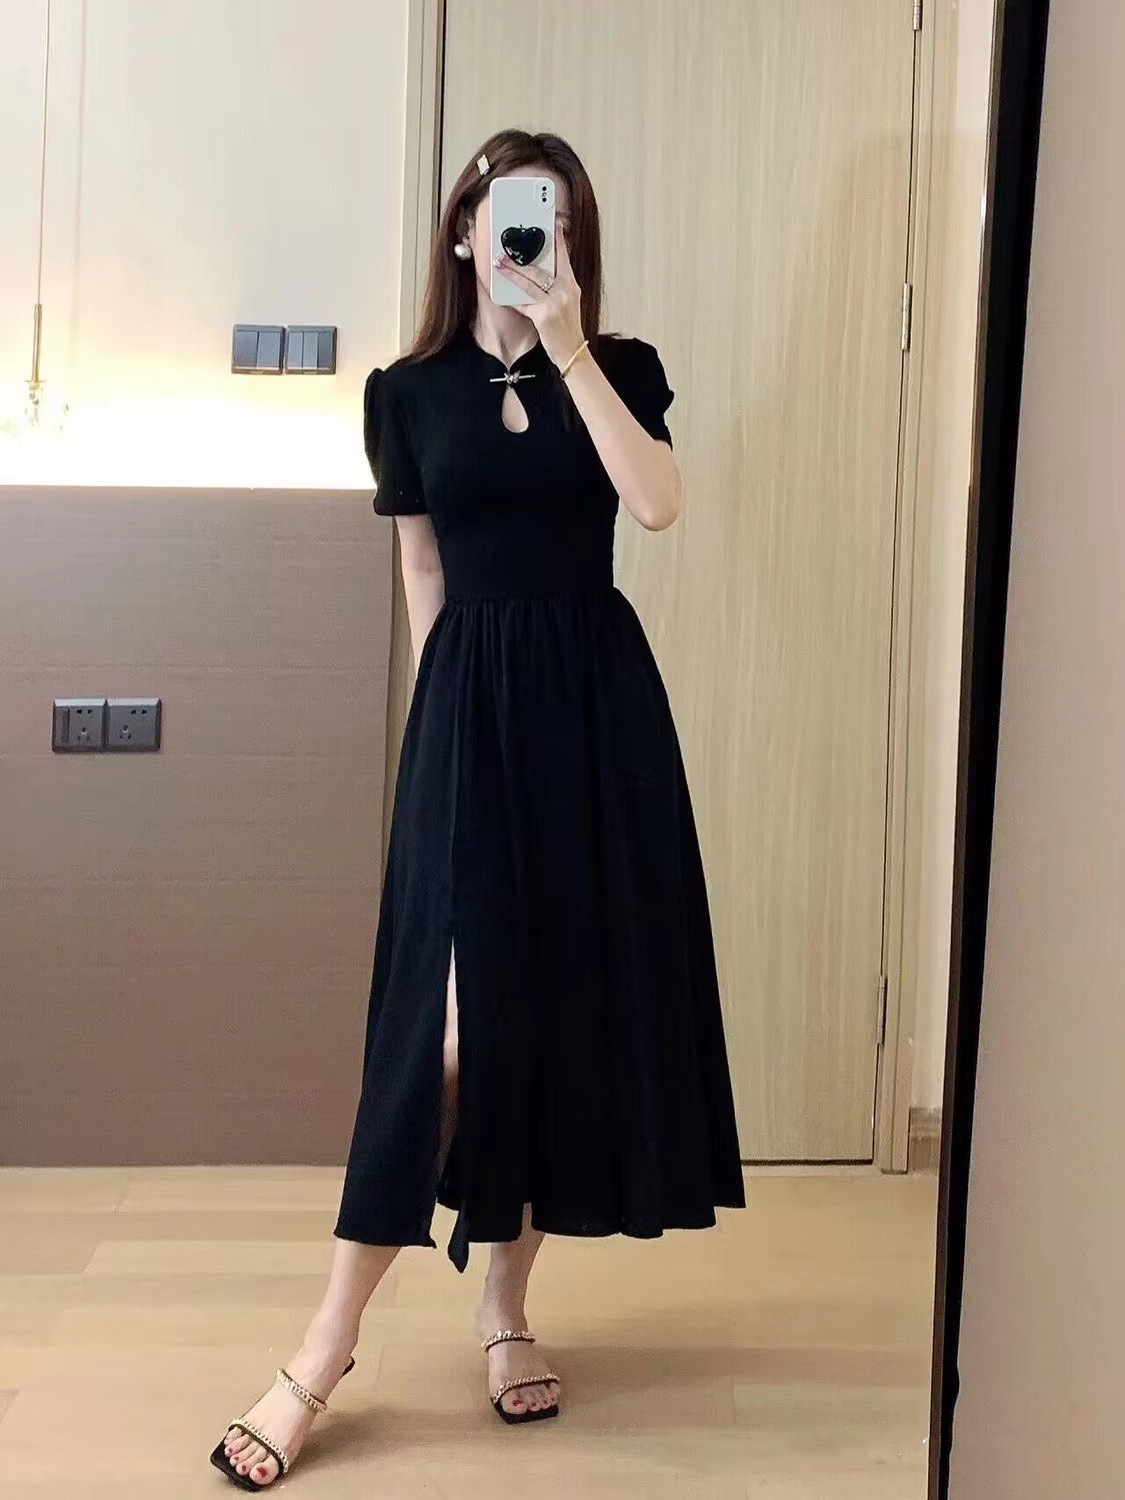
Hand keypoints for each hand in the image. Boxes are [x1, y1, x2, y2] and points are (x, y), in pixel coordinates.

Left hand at [493, 220, 584, 369]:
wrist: (573, 352)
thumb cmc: (568, 329)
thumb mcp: (568, 303)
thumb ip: (557, 287)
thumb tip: (539, 274)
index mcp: (571, 285)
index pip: (564, 257)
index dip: (558, 240)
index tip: (554, 224)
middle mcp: (564, 291)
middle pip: (539, 269)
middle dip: (520, 259)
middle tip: (505, 250)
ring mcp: (554, 303)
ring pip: (529, 283)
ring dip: (511, 273)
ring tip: (498, 265)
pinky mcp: (544, 316)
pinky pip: (524, 304)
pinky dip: (512, 300)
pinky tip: (503, 295)